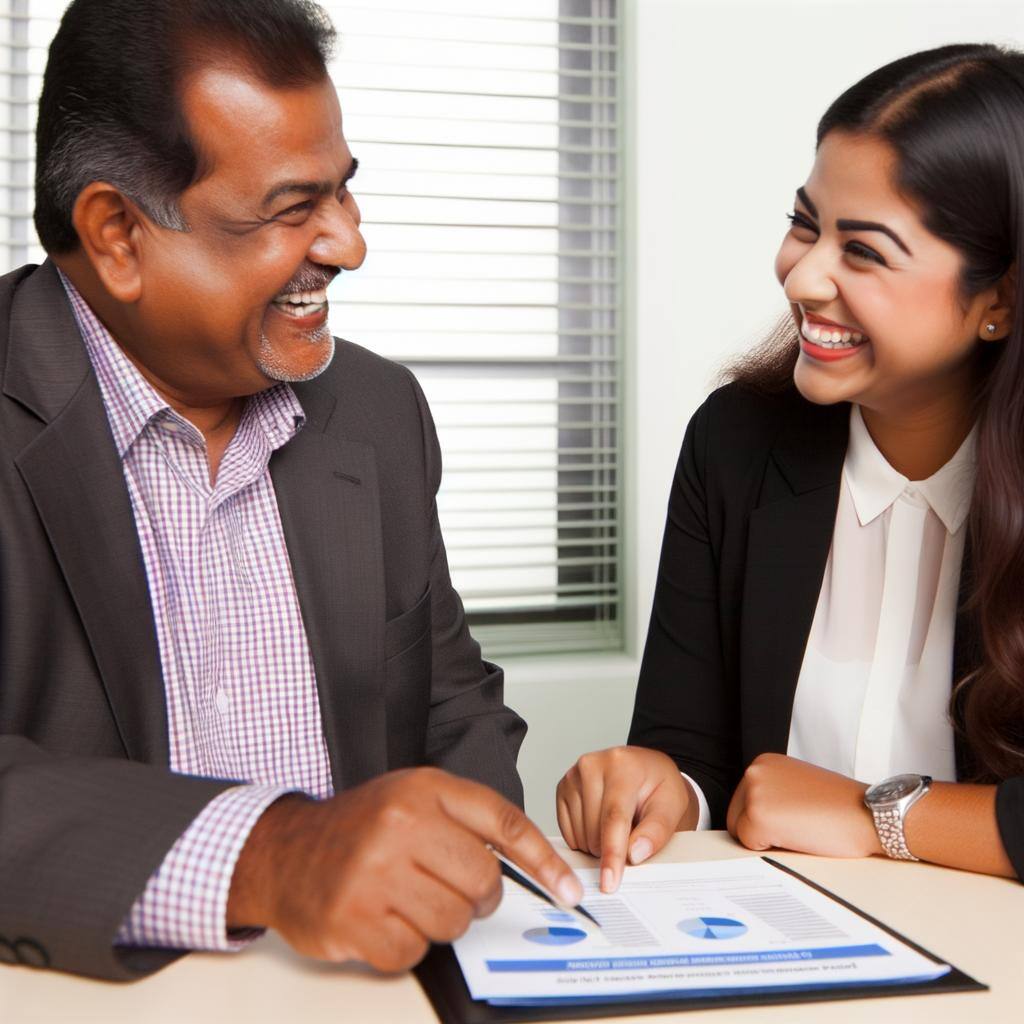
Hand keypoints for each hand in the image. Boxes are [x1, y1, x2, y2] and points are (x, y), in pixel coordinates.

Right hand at [227, 767, 581, 971]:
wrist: (284, 851)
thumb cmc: (359, 828)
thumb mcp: (413, 799)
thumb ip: (467, 821)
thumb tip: (535, 866)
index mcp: (422, 790)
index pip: (503, 824)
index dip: (543, 861)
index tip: (568, 889)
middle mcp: (401, 826)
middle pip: (483, 883)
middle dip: (474, 896)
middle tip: (445, 887)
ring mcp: (375, 874)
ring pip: (453, 922)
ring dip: (438, 921)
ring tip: (406, 899)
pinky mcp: (353, 920)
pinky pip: (412, 952)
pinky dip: (403, 944)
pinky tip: (381, 918)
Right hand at [556, 745, 694, 893]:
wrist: (645, 769)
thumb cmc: (658, 786)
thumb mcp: (672, 805)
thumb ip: (657, 831)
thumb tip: (635, 853)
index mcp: (622, 765)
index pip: (614, 818)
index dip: (612, 854)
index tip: (609, 883)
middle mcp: (592, 765)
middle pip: (594, 831)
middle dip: (611, 849)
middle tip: (632, 836)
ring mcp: (573, 775)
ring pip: (579, 835)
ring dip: (598, 845)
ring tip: (618, 826)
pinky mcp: (563, 787)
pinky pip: (568, 832)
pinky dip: (584, 838)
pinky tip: (599, 824)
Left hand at [726, 753, 882, 857]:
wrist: (869, 813)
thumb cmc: (840, 805)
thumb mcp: (797, 784)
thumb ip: (772, 791)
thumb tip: (754, 813)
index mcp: (763, 763)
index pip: (744, 802)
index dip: (768, 819)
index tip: (794, 816)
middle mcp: (754, 772)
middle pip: (736, 816)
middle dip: (761, 830)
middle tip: (799, 826)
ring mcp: (754, 793)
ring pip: (741, 832)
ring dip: (766, 840)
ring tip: (800, 829)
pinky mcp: (758, 817)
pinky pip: (750, 846)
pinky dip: (772, 849)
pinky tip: (799, 836)